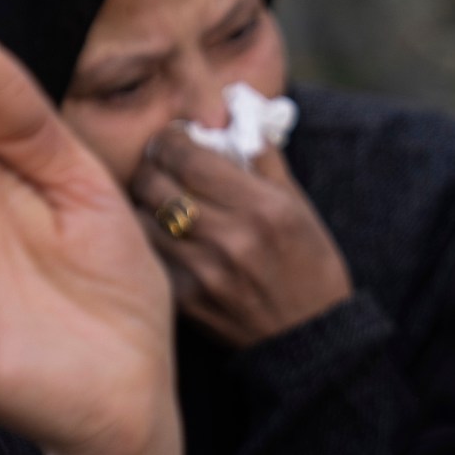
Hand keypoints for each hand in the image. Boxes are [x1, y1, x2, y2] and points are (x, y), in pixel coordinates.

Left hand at [132, 128, 352, 348]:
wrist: (311, 342)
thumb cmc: (309, 269)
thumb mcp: (299, 209)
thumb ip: (263, 158)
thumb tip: (235, 112)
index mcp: (262, 208)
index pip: (187, 155)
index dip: (172, 140)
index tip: (175, 141)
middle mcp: (231, 238)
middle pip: (155, 182)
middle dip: (152, 167)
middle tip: (160, 167)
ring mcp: (206, 272)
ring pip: (144, 218)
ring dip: (147, 205)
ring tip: (162, 203)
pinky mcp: (188, 301)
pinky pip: (151, 255)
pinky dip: (154, 242)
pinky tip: (169, 239)